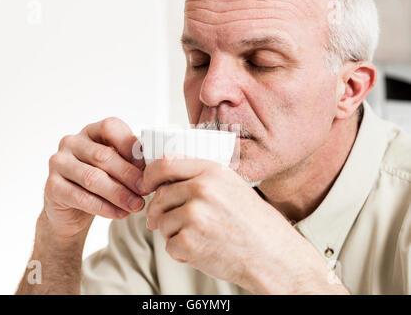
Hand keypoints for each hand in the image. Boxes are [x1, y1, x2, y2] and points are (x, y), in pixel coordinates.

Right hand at [43, 117, 145, 239]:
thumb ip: (132, 163)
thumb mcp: (117, 169)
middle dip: (128, 175)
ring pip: (93, 178)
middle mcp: (72, 142)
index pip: (110, 127)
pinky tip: (120, 213)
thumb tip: (153, 167)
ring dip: (119, 194)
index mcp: (91, 132)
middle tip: (145, 190)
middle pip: (104, 156)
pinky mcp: (52, 186)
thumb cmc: (99, 183)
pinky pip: (81, 197)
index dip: (130, 145)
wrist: (71, 211)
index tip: (147, 165)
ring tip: (136, 205)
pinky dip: (104, 207)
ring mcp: (59, 163)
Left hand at [140, 156, 346, 293]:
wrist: (272, 255)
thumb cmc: (253, 222)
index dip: (150, 175)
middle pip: (160, 196)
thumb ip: (199, 178)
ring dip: (174, 233)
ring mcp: (194, 216)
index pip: (165, 164)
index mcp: (211, 171)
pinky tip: (203, 249)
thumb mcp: (230, 186)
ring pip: (162, 222)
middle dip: (160, 211)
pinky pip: (169, 245)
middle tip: (172, 222)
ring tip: (201, 236)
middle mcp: (201, 189)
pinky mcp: (189, 242)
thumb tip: (161, 183)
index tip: (147, 185)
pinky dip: (181, 251)